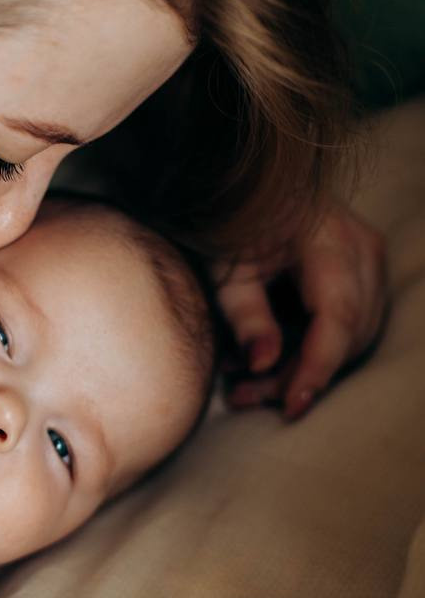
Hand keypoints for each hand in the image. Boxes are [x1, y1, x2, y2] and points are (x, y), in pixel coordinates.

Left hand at [217, 201, 385, 418]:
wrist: (252, 192)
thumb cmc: (233, 228)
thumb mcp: (226, 273)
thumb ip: (246, 317)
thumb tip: (264, 363)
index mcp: (328, 238)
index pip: (338, 317)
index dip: (317, 367)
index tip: (292, 405)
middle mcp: (362, 247)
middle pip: (350, 333)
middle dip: (300, 374)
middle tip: (246, 395)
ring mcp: (371, 259)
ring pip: (355, 337)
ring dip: (305, 369)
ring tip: (249, 386)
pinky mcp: (366, 272)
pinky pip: (352, 326)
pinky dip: (315, 351)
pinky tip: (271, 363)